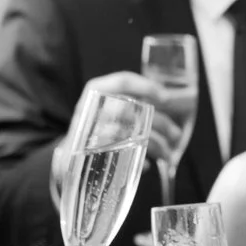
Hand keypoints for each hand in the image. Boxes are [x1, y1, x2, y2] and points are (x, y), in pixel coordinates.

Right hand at [51, 71, 183, 197]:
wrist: (70, 156)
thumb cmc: (99, 128)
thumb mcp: (110, 109)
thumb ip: (133, 104)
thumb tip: (170, 106)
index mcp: (96, 90)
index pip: (123, 80)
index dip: (147, 86)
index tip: (166, 98)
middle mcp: (89, 107)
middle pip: (131, 110)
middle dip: (159, 123)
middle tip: (176, 134)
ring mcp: (86, 131)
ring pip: (128, 135)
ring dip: (155, 145)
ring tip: (167, 154)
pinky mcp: (86, 155)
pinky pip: (120, 156)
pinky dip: (139, 161)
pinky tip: (148, 165)